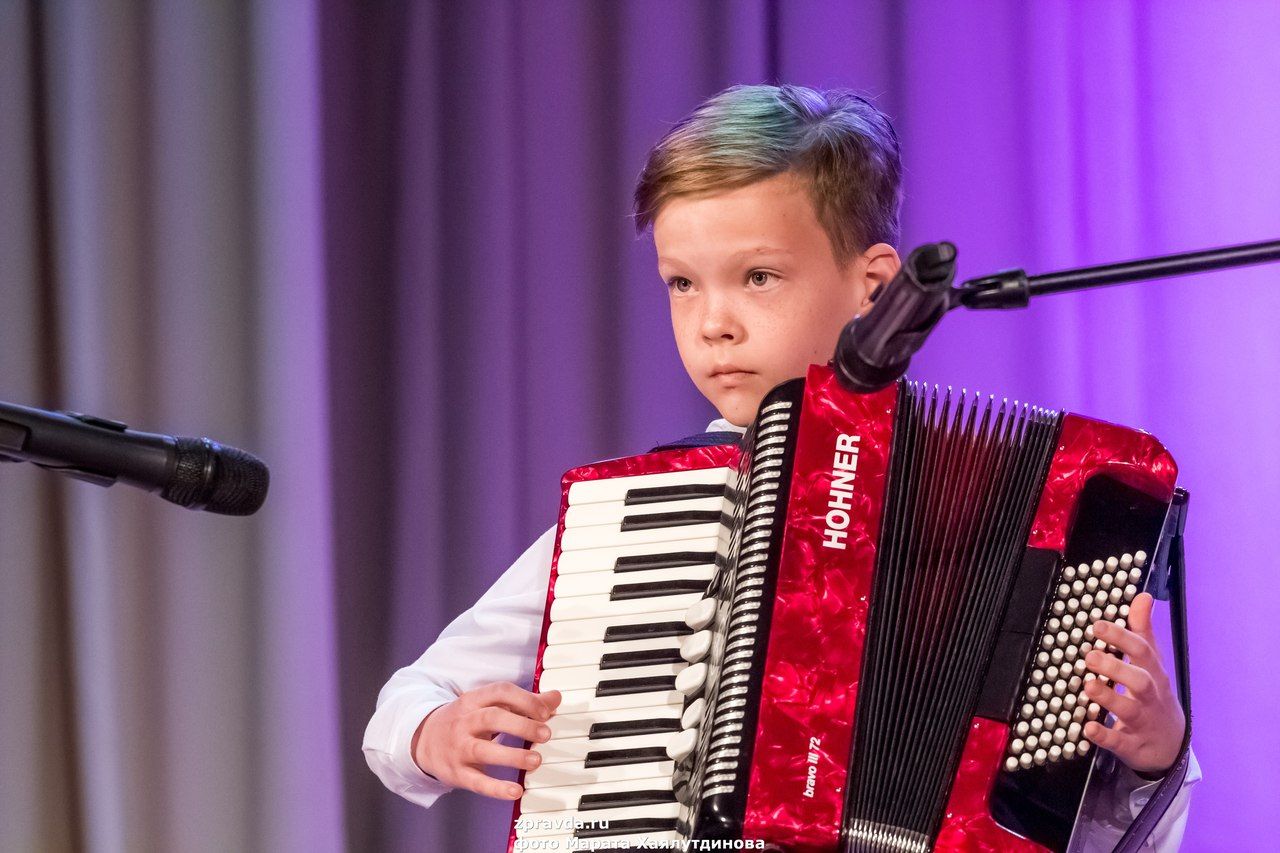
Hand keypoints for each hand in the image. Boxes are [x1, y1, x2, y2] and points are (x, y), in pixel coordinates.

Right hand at [411, 682, 561, 799]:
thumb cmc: (466, 720)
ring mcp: (458, 748)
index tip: (546, 712)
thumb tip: (555, 698)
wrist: (423, 740)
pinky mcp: (456, 773)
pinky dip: (496, 788)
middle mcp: (464, 722)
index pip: (500, 692)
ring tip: (535, 760)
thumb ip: (523, 703)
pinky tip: (516, 791)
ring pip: (483, 750)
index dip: (524, 700)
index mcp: (473, 700)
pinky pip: (476, 782)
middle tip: (545, 734)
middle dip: (521, 725)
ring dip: (512, 755)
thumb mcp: (488, 706)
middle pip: (492, 718)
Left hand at [1082, 592, 1184, 775]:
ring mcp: (1142, 722)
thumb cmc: (1154, 695)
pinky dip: (1104, 735)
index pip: (1142, 651)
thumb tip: (1143, 597)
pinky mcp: (1132, 745)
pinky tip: (1088, 727)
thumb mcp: (1151, 663)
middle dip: (1116, 667)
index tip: (1097, 625)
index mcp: (1152, 673)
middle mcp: (1150, 696)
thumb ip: (1143, 631)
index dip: (1121, 637)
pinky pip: (1119, 741)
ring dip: (1108, 698)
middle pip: (1140, 680)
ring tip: (1088, 686)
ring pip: (1129, 710)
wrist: (1170, 746)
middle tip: (1089, 656)